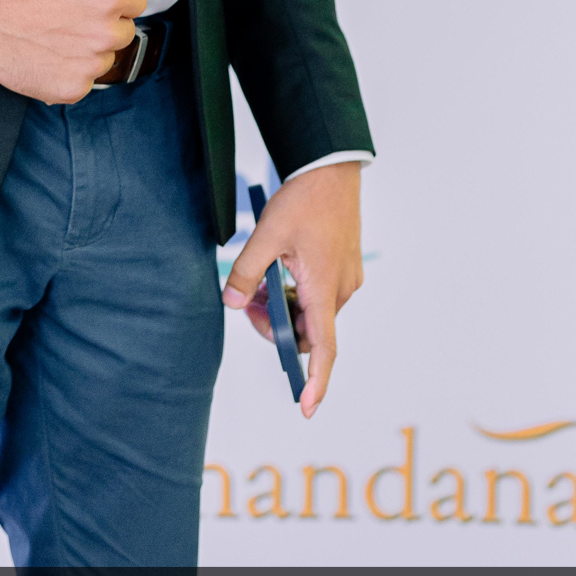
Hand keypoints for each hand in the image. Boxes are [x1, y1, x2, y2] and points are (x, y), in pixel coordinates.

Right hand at [0, 0, 154, 103]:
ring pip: (106, 59)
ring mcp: (90, 63)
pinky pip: (86, 82)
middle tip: (71, 18)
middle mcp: (105, 32)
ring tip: (57, 37)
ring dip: (89, 51)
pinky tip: (51, 56)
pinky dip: (72, 73)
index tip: (92, 1)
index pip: (137, 2)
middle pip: (125, 32)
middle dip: (104, 26)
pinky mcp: (74, 87)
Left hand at [222, 163, 362, 416]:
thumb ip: (247, 272)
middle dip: (276, 326)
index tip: (307, 408)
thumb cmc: (304, 199)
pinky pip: (318, 292)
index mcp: (324, 289)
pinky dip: (295, 291)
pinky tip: (276, 269)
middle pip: (308, 330)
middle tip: (247, 303)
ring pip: (311, 310)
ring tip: (259, 281)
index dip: (316, 381)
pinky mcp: (342, 265)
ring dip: (284, 306)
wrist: (331, 168)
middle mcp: (340, 289)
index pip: (323, 349)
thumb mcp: (267, 235)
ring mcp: (344, 277)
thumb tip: (231, 303)